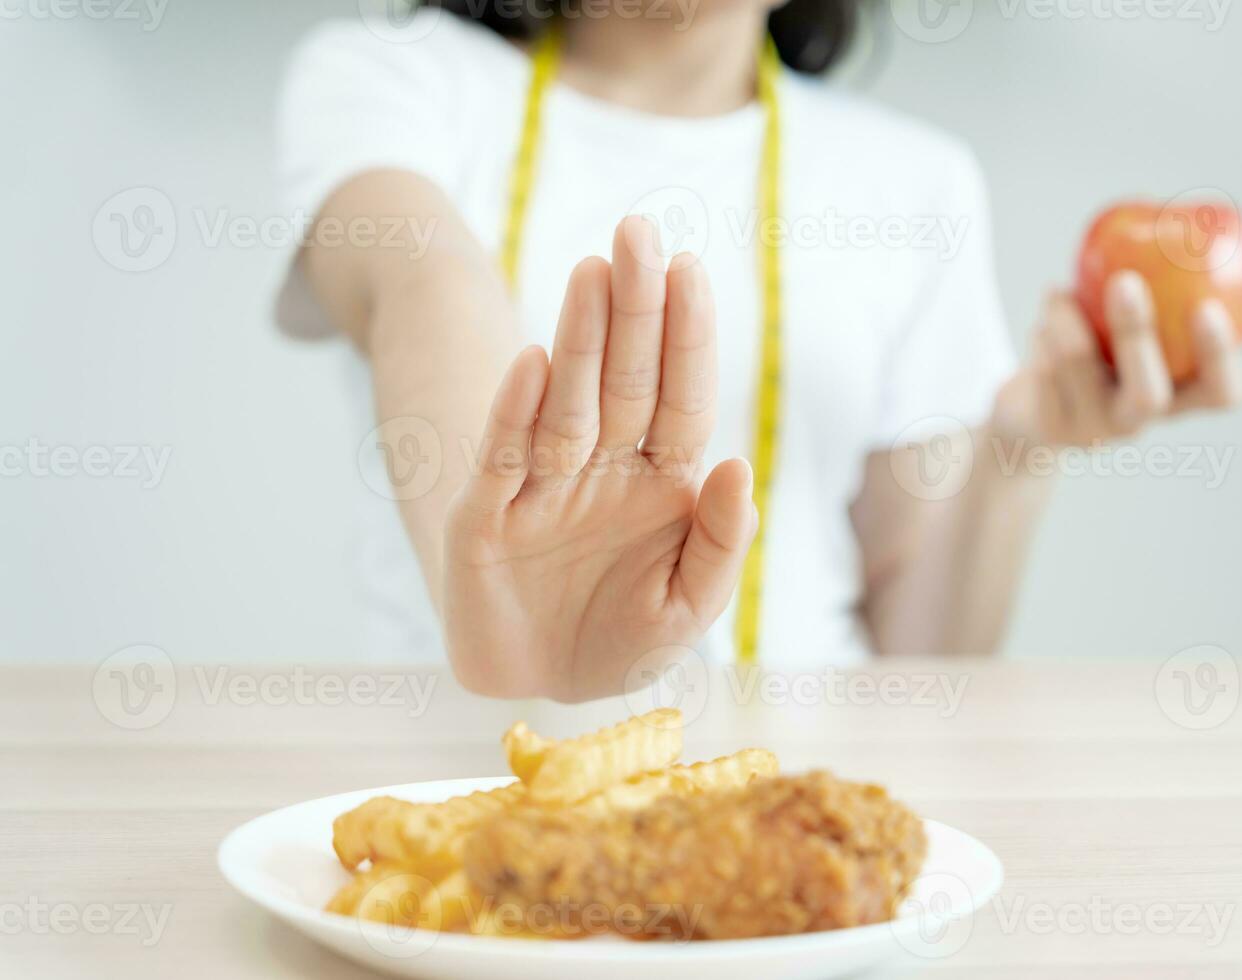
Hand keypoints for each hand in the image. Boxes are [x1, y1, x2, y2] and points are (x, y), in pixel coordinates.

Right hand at [442, 217, 756, 701]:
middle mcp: (604, 467)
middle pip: (627, 379)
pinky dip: (518, 412)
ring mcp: (543, 485)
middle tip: (639, 230)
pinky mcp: (486, 516)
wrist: (539, 683)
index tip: (692, 269)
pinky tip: (536, 360)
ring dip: (582, 338)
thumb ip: (721, 545)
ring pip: (569, 400)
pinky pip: (505, 456)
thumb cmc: (623, 638)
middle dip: (635, 308)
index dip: (686, 336)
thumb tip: (739, 464)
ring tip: (595, 269)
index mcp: (662, 480)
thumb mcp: (688, 607)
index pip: (681, 396)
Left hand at [993, 270, 1241, 447]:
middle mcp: (1139, 423)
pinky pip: (1042, 368)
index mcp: (1180, 398)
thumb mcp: (1155, 328)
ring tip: (1059, 291)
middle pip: (1148, 395)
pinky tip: (1045, 315)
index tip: (1207, 306)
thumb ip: (1204, 295)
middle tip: (1125, 280)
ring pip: (1079, 369)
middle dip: (1136, 333)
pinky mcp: (1047, 425)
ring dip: (1067, 318)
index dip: (1220, 358)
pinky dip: (1043, 331)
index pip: (1222, 394)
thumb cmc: (1108, 355)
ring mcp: (1092, 431)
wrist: (1033, 413)